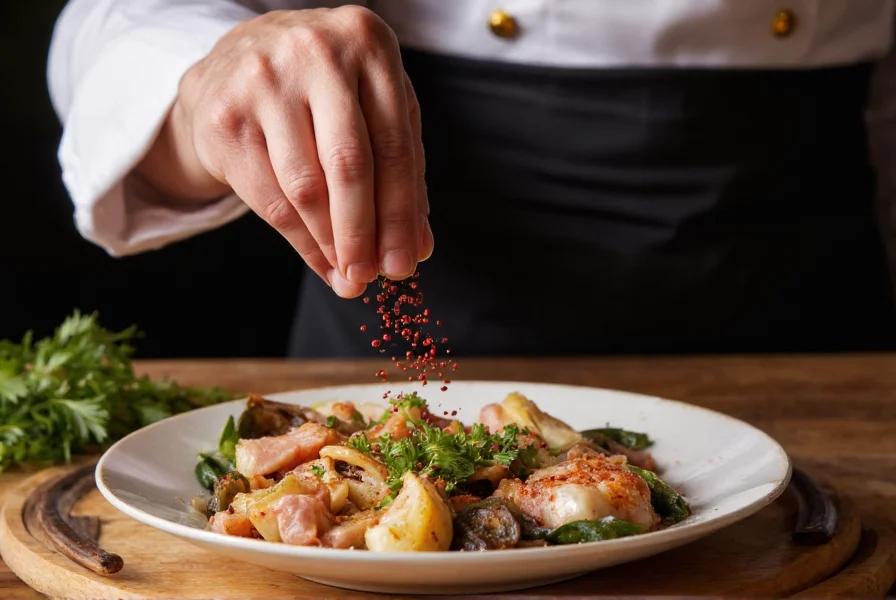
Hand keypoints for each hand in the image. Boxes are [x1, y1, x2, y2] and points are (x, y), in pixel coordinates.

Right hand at [137, 7, 432, 297]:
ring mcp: (263, 82)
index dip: (402, 213)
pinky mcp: (225, 118)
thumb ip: (403, 168)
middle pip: (349, 165)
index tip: (406, 262)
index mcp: (367, 44)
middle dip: (364, 233)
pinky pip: (270, 198)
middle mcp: (316, 53)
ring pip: (305, 188)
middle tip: (372, 277)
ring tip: (349, 275)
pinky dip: (300, 241)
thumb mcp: (373, 106)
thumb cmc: (325, 87)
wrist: (240, 58)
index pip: (394, 144)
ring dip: (331, 244)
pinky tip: (320, 261)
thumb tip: (417, 247)